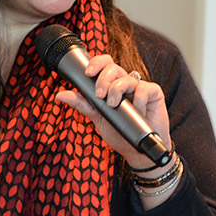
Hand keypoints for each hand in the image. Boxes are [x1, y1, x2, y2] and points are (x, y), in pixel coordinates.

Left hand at [53, 54, 170, 169]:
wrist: (138, 151)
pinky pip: (143, 89)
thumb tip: (60, 95)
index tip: (88, 73)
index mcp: (112, 85)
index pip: (104, 65)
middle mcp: (125, 83)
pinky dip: (137, 100)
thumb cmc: (120, 133)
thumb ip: (82, 104)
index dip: (96, 63)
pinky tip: (137, 112)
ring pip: (127, 78)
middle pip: (113, 67)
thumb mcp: (97, 117)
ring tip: (113, 105)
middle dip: (103, 79)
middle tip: (100, 95)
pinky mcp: (154, 94)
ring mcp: (140, 87)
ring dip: (117, 90)